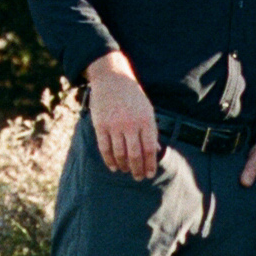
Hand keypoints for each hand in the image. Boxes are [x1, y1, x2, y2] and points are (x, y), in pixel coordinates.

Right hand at [87, 59, 159, 179]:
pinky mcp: (101, 125)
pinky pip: (105, 148)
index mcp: (145, 121)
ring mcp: (114, 125)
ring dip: (124, 166)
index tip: (150, 174)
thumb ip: (151, 130)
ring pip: (120, 154)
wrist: (112, 78)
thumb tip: (155, 152)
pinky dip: (109, 160)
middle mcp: (131, 124)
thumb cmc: (132, 96)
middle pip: (135, 155)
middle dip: (137, 169)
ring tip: (126, 171)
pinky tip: (113, 166)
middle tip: (138, 177)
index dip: (150, 165)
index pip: (150, 149)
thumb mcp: (147, 110)